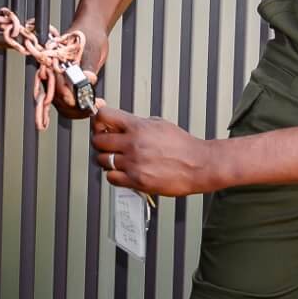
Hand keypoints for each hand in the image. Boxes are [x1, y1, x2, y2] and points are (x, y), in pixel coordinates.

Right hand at [53, 22, 109, 119]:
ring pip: (60, 102)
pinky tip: (88, 106)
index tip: (83, 104)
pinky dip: (75, 106)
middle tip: (91, 108)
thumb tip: (87, 80)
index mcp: (53, 61)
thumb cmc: (89, 34)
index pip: (56, 86)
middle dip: (73, 108)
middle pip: (56, 98)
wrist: (91, 28)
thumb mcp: (92, 49)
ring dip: (75, 109)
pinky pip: (65, 100)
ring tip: (92, 107)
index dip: (69, 98)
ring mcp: (57, 78)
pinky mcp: (64, 83)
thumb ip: (88, 66)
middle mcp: (52, 71)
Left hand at [90, 106, 219, 196]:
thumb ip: (136, 123)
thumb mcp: (159, 124)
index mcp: (138, 127)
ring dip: (107, 159)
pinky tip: (123, 171)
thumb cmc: (182, 145)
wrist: (199, 164)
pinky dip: (114, 175)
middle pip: (98, 141)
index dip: (98, 120)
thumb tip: (119, 122)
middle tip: (108, 144)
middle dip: (101, 141)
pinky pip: (111, 178)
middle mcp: (133, 144)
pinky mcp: (137, 181)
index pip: (104, 117)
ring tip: (118, 159)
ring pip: (102, 160)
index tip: (100, 124)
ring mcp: (134, 163)